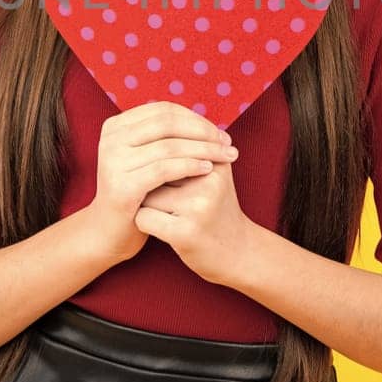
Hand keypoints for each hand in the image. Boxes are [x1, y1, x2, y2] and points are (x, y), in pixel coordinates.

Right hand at [86, 100, 238, 264]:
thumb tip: (208, 123)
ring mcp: (113, 162)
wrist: (111, 232)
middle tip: (227, 143)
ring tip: (225, 156)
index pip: (164, 110)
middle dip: (202, 132)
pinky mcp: (122, 186)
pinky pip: (164, 169)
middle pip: (167, 124)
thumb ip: (167, 137)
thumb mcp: (147, 158)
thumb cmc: (138, 192)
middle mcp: (110, 139)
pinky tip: (208, 169)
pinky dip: (190, 166)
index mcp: (116, 126)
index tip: (220, 133)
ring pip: (169, 146)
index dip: (196, 119)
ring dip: (203, 149)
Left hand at [134, 146, 256, 287]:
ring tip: (164, 213)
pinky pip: (143, 217)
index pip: (169, 146)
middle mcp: (210, 180)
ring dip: (145, 203)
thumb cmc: (217, 209)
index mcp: (216, 161)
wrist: (239, 253)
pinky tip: (158, 228)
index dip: (158, 163)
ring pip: (146, 193)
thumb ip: (190, 149)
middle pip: (156, 168)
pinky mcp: (185, 232)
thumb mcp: (214, 174)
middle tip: (160, 196)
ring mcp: (198, 207)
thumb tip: (149, 128)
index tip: (164, 180)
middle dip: (151, 182)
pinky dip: (142, 223)